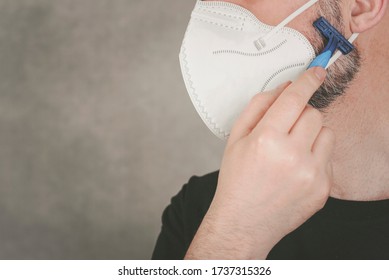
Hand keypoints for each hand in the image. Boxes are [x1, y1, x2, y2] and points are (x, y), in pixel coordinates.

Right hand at [185, 67, 333, 258]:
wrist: (244, 222)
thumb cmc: (236, 181)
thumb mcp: (236, 139)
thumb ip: (258, 107)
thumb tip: (282, 88)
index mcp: (266, 140)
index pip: (294, 99)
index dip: (307, 81)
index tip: (316, 72)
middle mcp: (292, 156)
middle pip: (313, 114)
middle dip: (301, 114)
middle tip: (284, 129)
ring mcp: (311, 174)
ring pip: (327, 132)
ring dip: (311, 134)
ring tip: (291, 150)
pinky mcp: (323, 188)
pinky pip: (329, 156)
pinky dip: (315, 155)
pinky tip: (296, 168)